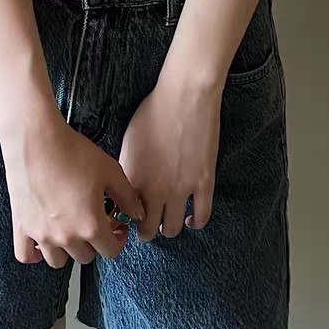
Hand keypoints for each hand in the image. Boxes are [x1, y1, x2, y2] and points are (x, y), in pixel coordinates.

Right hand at [0, 107, 144, 268]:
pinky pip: (25, 255)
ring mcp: (41, 234)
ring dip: (67, 250)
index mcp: (90, 225)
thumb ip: (128, 197)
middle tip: (94, 221)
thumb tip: (138, 214)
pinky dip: (34, 254)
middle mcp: (66, 236)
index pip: (111, 251)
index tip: (117, 226)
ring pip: (58, 261)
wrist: (36, 139)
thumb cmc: (73, 152)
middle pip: (86, 257)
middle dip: (94, 242)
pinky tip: (42, 241)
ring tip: (70, 229)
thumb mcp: (110, 171)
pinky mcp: (21, 226)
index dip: (119, 239)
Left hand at [118, 70, 221, 241]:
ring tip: (167, 223)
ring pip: (172, 229)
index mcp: (133, 177)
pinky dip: (195, 223)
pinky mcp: (204, 183)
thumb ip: (128, 168)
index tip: (127, 218)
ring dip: (168, 229)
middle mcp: (154, 188)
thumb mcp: (129, 140)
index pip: (124, 213)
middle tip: (145, 228)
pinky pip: (201, 216)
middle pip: (147, 228)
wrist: (184, 97)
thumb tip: (127, 185)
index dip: (124, 219)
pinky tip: (190, 219)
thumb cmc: (154, 111)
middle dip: (144, 231)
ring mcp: (181, 189)